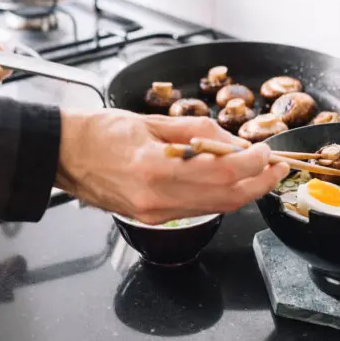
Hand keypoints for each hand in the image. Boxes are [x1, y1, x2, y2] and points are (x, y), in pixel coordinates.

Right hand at [56, 110, 289, 224]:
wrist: (62, 155)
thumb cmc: (98, 132)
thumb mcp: (151, 122)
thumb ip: (196, 133)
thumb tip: (233, 143)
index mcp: (156, 170)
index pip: (222, 173)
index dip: (252, 164)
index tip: (267, 150)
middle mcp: (157, 200)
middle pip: (226, 199)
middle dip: (258, 183)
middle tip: (277, 167)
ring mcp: (153, 214)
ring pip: (214, 209)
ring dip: (243, 192)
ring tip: (260, 173)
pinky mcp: (149, 218)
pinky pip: (195, 209)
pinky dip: (218, 196)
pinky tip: (227, 180)